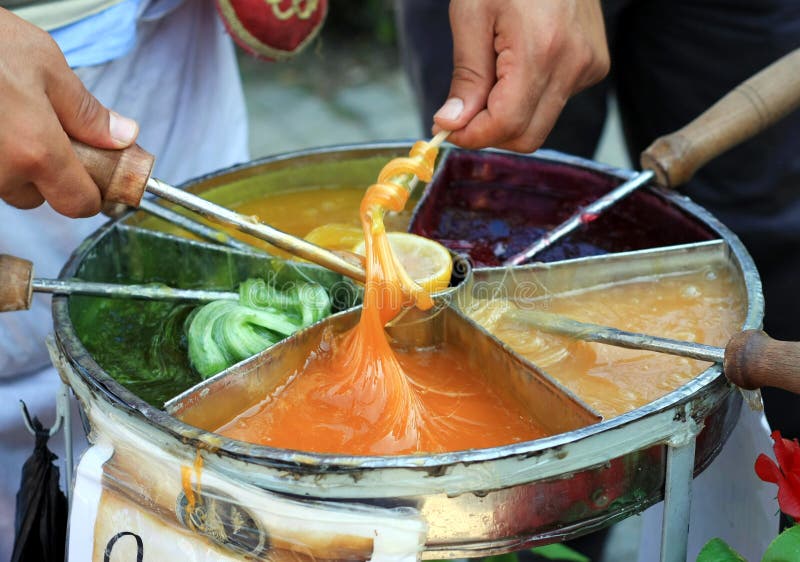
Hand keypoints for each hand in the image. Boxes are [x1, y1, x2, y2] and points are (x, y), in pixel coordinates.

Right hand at [0, 8, 138, 216]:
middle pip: (36, 197)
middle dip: (46, 173)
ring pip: (4, 184)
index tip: (96, 180)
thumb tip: (122, 137)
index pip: (77, 204)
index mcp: (36, 151)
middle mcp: (0, 170)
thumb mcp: (45, 64)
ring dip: (12, 163)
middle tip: (44, 131)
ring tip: (9, 116)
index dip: (91, 195)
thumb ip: (85, 111)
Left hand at [433, 0, 608, 152]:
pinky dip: (529, 97)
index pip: (506, 124)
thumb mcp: (471, 14)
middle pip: (527, 136)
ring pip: (540, 123)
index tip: (446, 129)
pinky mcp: (594, 66)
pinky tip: (519, 62)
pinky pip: (555, 102)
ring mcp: (588, 67)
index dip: (472, 136)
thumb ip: (466, 76)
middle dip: (490, 132)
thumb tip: (452, 123)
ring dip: (509, 114)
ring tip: (493, 73)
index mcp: (541, 50)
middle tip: (462, 112)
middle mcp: (573, 64)